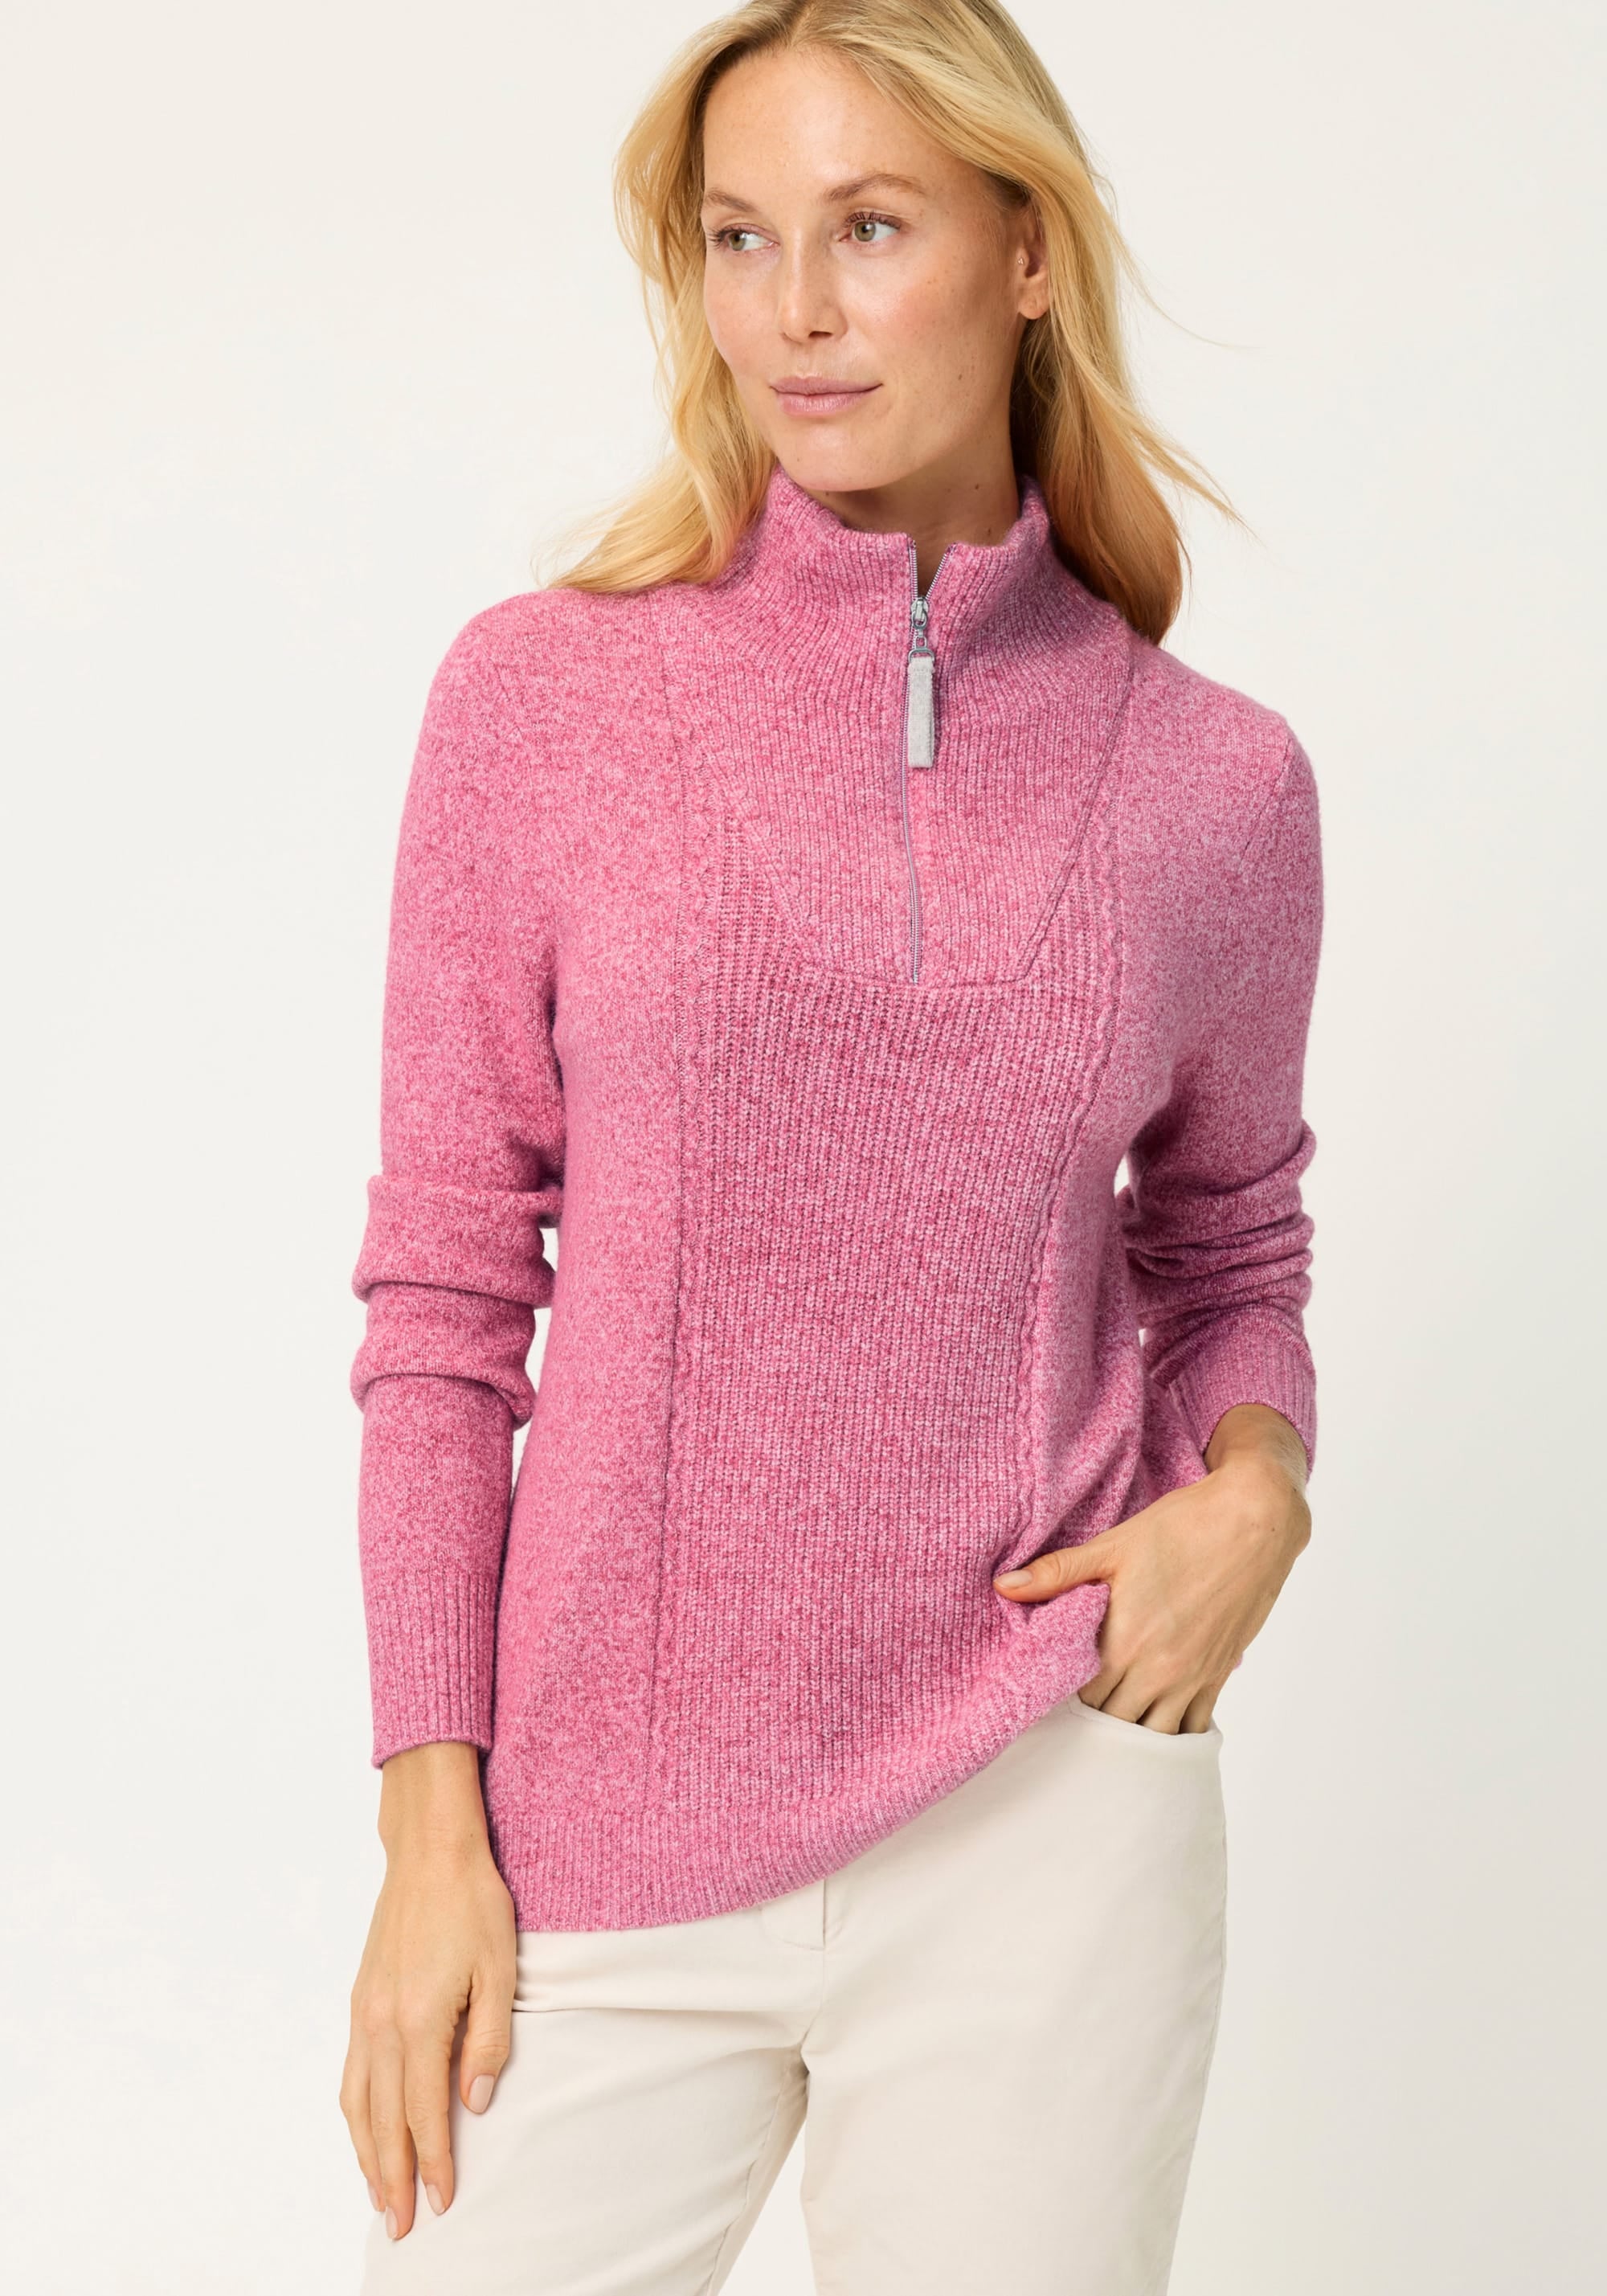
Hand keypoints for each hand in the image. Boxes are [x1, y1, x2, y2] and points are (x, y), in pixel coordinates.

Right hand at [340, 1742, 516, 2239]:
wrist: (429, 1851)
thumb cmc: (474, 1904)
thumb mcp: (500, 1970)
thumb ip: (488, 2041)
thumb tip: (474, 2103)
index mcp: (420, 2020)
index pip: (424, 2113)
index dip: (433, 2164)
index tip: (442, 2204)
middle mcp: (382, 2024)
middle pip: (383, 2120)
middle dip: (392, 2177)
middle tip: (401, 2225)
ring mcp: (364, 2013)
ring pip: (357, 2103)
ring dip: (366, 2153)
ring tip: (379, 2193)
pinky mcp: (359, 2000)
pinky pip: (350, 2072)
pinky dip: (354, 2113)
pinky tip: (363, 2129)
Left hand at [992, 1404, 1310, 1731]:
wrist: (1255, 1520)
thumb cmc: (1181, 1528)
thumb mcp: (1112, 1546)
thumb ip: (1057, 1573)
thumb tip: (1003, 1587)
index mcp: (1124, 1643)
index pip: (1080, 1698)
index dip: (1062, 1699)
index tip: (1050, 1692)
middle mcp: (1158, 1671)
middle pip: (1112, 1724)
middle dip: (1093, 1722)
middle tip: (1075, 1712)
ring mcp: (1192, 1678)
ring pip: (1153, 1735)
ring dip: (1131, 1733)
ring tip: (1111, 1725)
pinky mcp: (1219, 1675)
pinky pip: (1194, 1728)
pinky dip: (1172, 1733)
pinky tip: (1155, 1726)